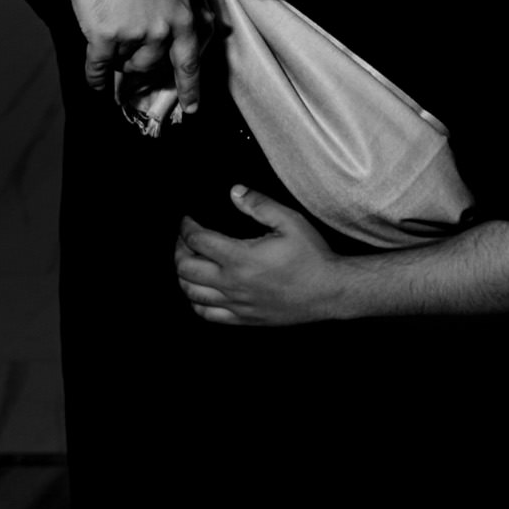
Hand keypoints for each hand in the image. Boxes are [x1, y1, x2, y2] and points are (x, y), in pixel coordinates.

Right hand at [69, 0, 201, 133]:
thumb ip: (192, 8)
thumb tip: (213, 26)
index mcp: (184, 17)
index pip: (190, 61)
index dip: (190, 88)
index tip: (192, 109)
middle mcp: (162, 30)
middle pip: (152, 66)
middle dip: (141, 65)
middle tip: (131, 51)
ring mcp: (134, 35)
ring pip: (126, 64)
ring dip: (119, 60)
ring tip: (113, 34)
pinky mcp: (105, 37)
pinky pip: (100, 68)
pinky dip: (96, 79)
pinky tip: (97, 84)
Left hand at [174, 187, 346, 325]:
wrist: (329, 291)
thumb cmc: (312, 256)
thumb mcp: (291, 221)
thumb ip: (260, 205)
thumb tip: (235, 191)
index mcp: (240, 258)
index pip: (197, 241)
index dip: (186, 228)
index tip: (188, 220)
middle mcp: (232, 283)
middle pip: (185, 268)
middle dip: (179, 250)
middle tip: (184, 239)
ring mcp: (236, 303)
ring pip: (191, 293)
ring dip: (183, 275)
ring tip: (188, 263)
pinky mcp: (243, 318)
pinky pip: (206, 314)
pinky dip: (195, 301)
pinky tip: (200, 291)